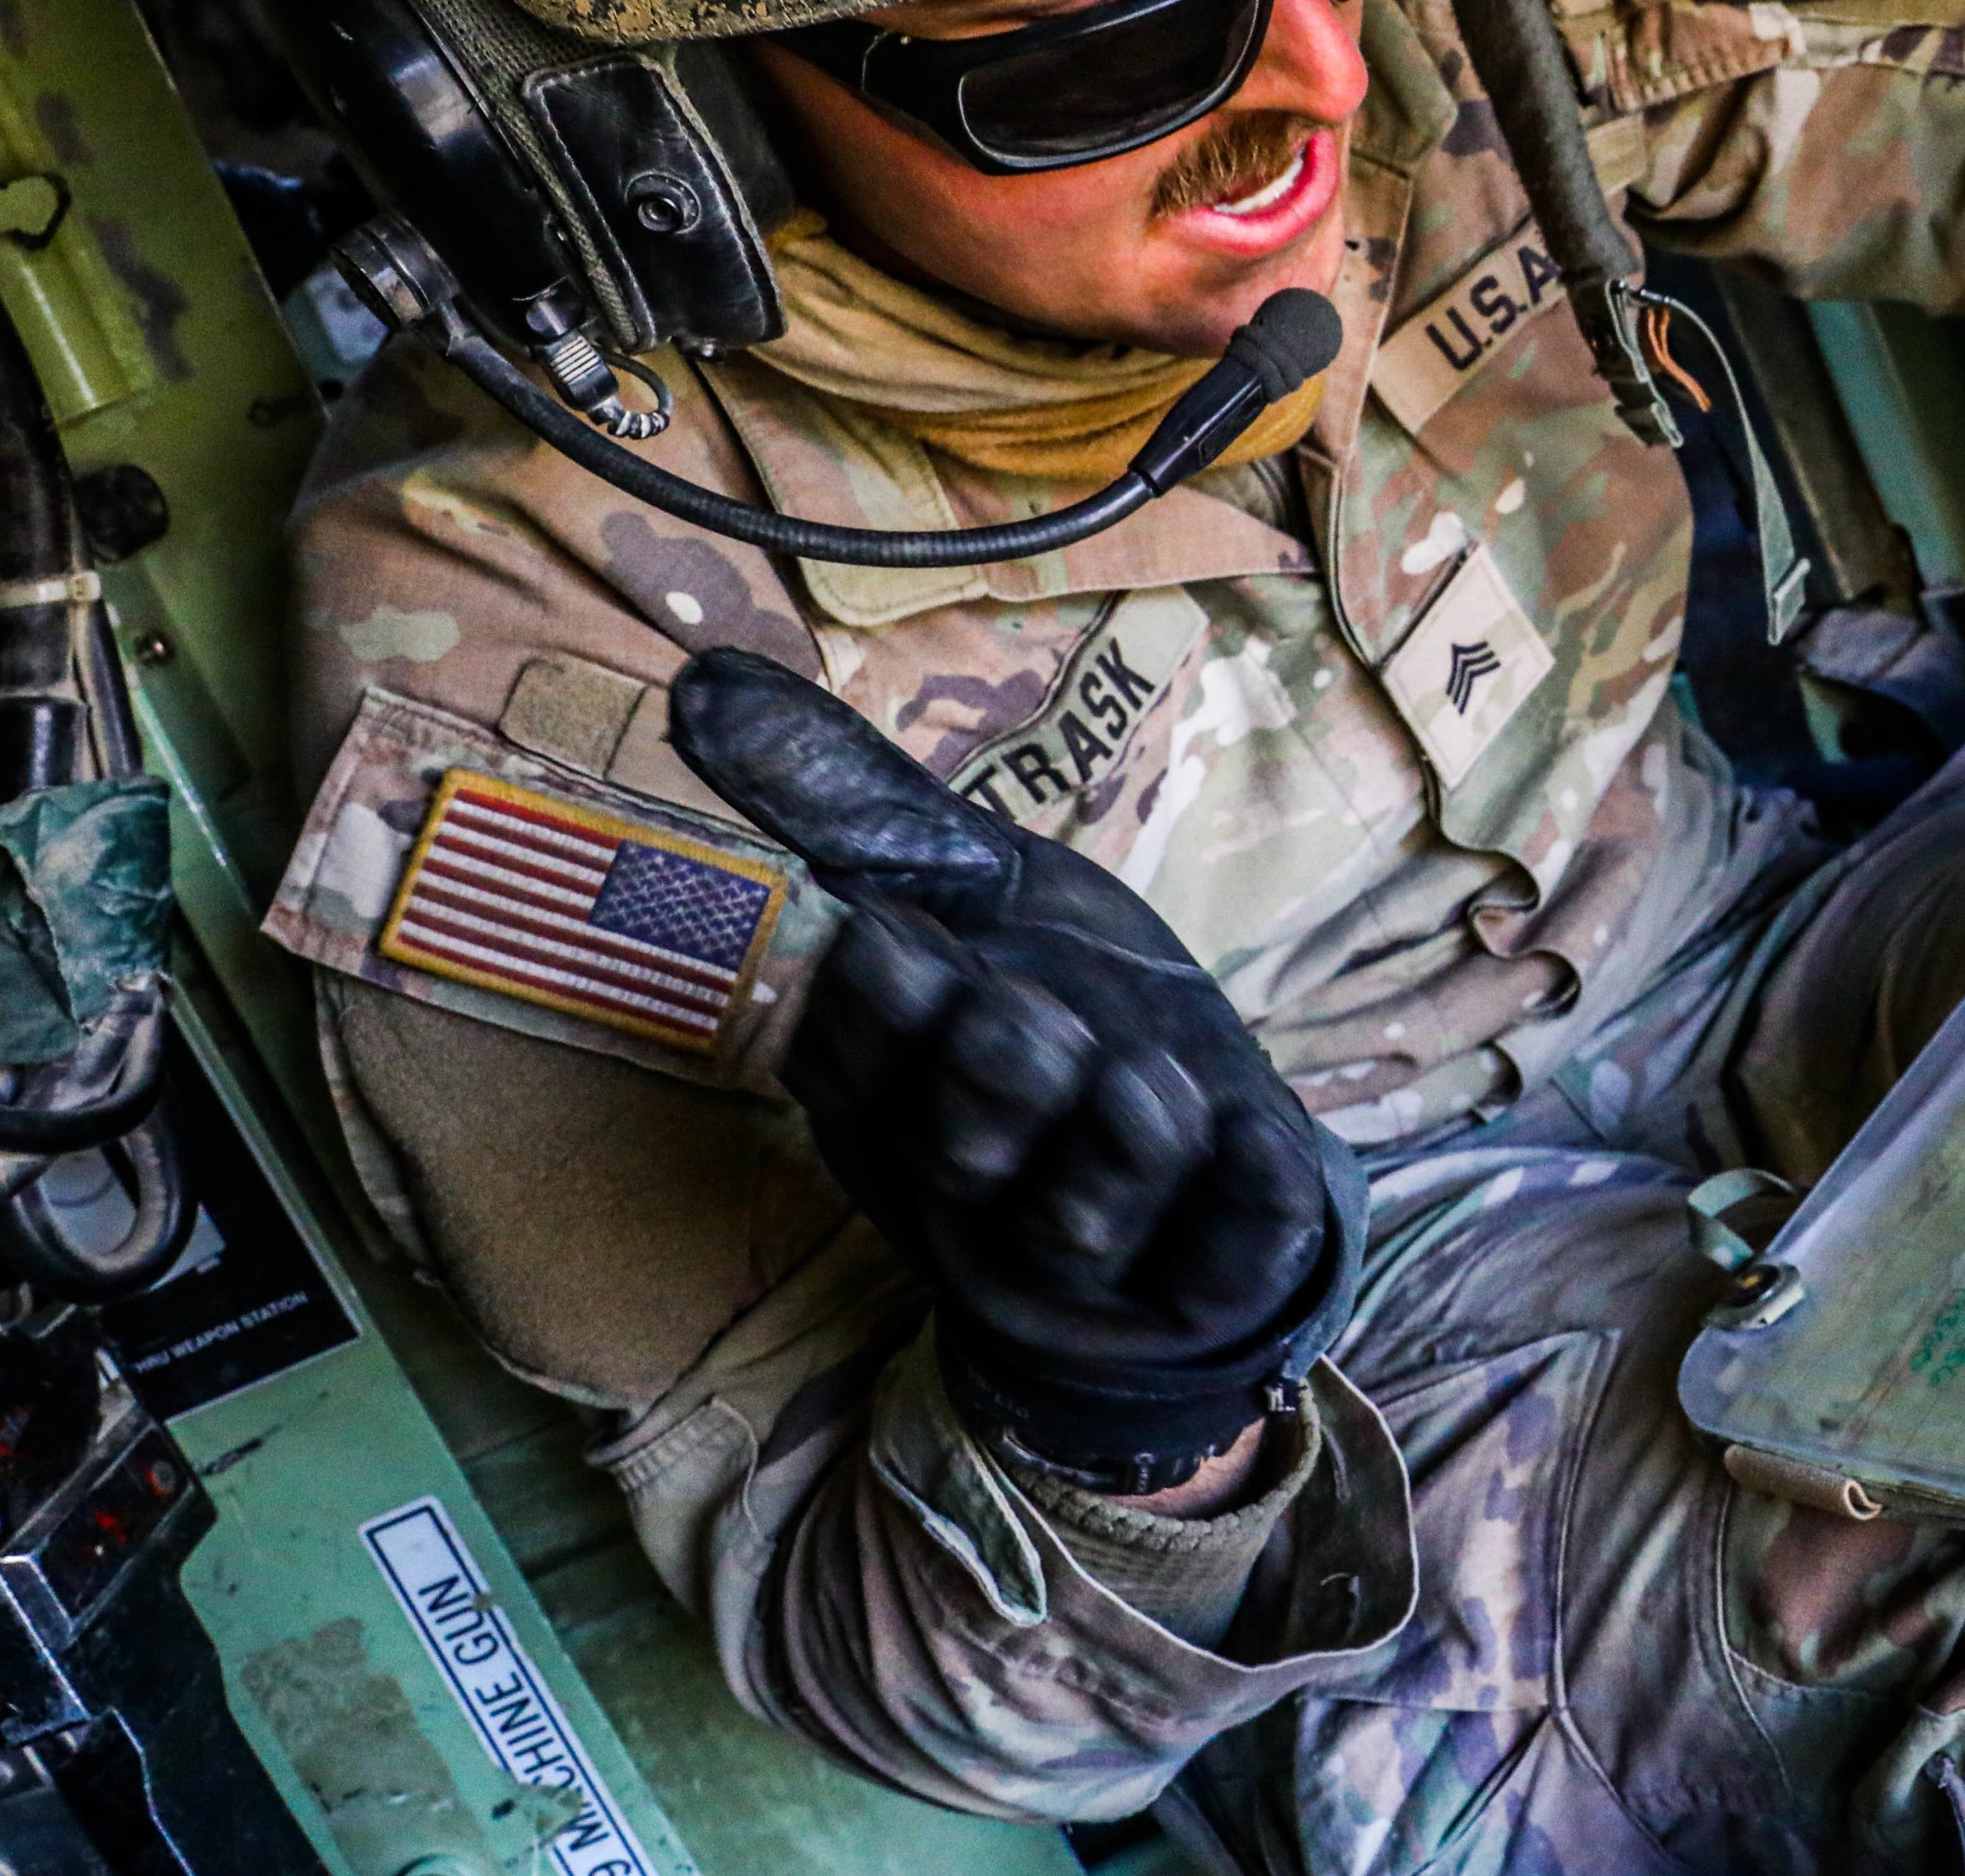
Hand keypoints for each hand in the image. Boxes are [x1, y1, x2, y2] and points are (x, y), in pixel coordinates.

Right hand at [668, 649, 1357, 1492]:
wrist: (1191, 1171)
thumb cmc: (1065, 1002)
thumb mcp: (978, 887)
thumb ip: (852, 801)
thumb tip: (701, 678)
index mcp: (891, 1098)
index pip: (849, 1062)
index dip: (881, 1003)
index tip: (905, 932)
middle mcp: (972, 1188)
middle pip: (959, 1142)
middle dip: (1000, 1068)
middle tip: (1038, 1014)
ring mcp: (1086, 1260)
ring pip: (1081, 1212)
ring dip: (1126, 1134)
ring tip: (1153, 1081)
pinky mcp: (1206, 1285)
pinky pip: (1226, 1247)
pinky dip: (1247, 1191)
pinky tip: (1263, 1151)